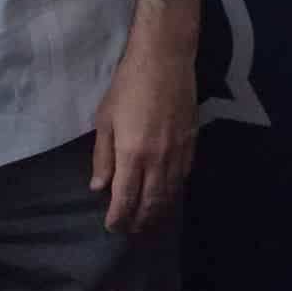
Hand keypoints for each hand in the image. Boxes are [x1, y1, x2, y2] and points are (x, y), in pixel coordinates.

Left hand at [91, 39, 196, 234]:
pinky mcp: (192, 143)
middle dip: (140, 221)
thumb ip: (103, 157)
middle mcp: (157, 159)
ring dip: (158, 211)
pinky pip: (183, 177)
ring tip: (149, 220)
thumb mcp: (105, 120)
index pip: (125, 199)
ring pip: (170, 193)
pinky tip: (167, 194)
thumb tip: (99, 187)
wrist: (165, 61)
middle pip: (151, 203)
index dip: (118, 218)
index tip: (112, 227)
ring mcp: (178, 153)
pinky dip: (174, 191)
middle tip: (131, 230)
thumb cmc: (128, 86)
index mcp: (132, 154)